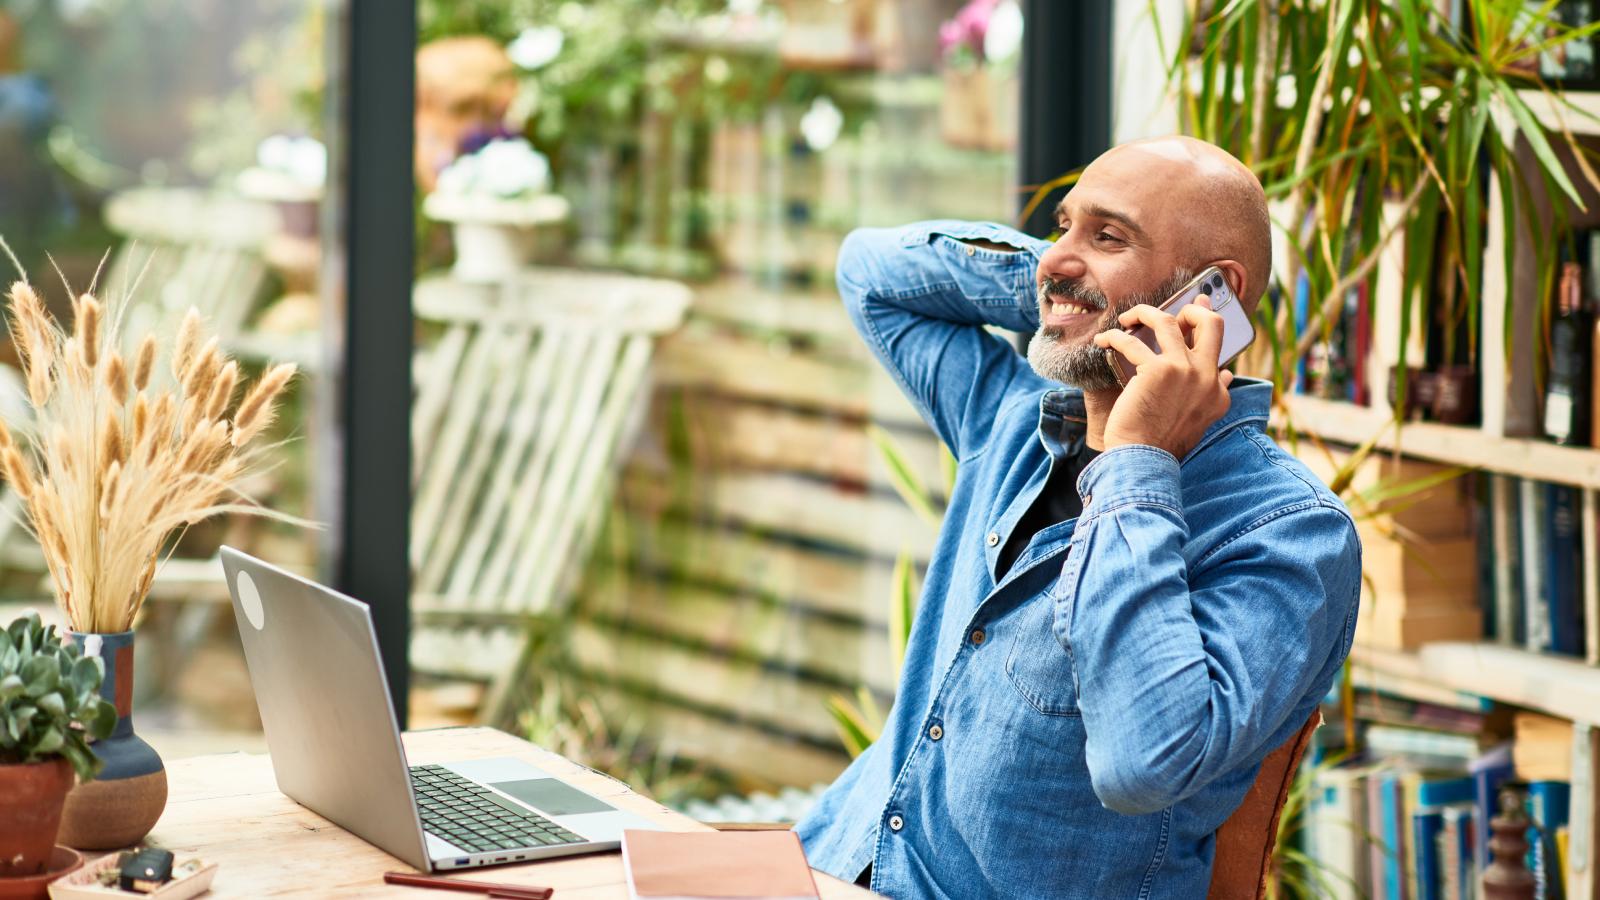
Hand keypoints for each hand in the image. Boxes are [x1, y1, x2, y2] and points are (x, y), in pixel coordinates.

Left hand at [1092, 296, 1232, 459]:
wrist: (1144, 460)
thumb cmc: (1161, 442)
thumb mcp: (1199, 420)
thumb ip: (1212, 395)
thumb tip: (1226, 373)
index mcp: (1218, 391)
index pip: (1220, 348)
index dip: (1206, 325)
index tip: (1199, 306)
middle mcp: (1207, 376)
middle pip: (1210, 323)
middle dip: (1191, 309)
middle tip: (1166, 313)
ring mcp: (1184, 370)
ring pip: (1167, 320)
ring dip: (1143, 313)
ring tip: (1127, 318)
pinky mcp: (1156, 370)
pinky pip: (1130, 341)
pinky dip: (1113, 337)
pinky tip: (1103, 341)